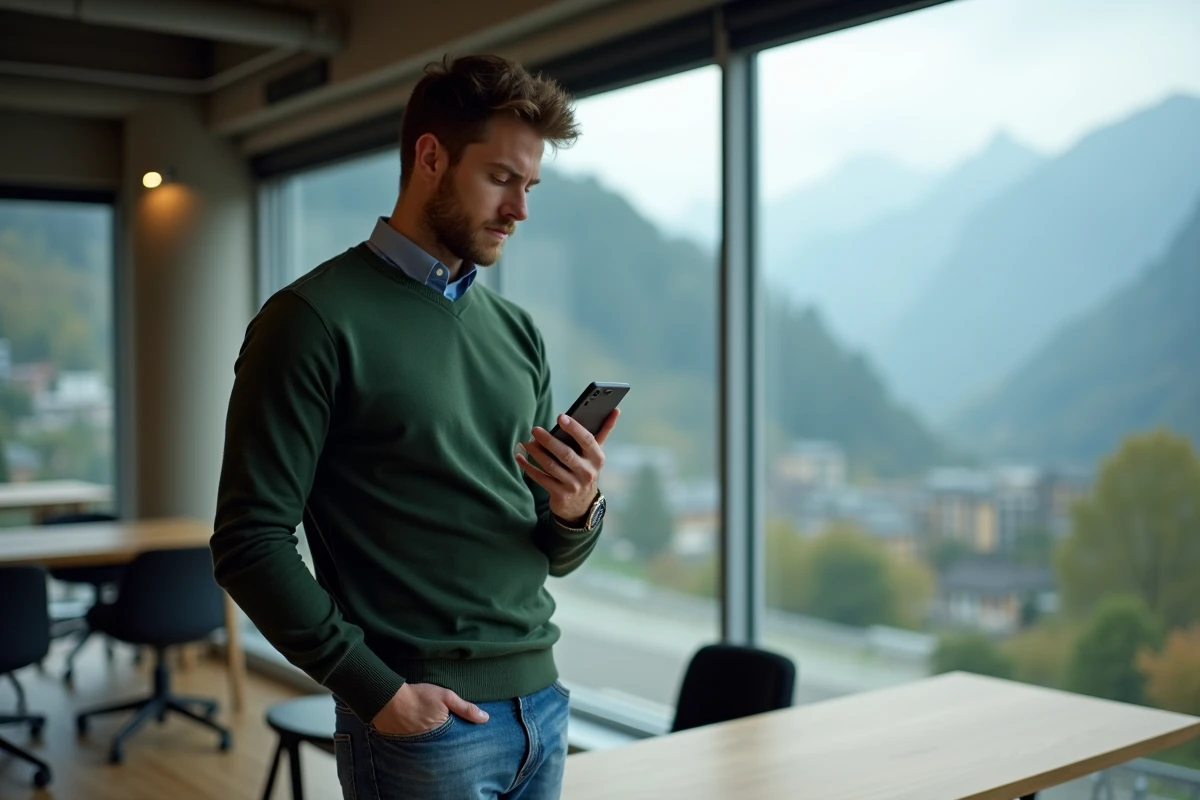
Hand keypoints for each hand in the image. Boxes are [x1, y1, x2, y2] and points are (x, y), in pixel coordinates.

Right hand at [371, 683, 488, 735]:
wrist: (388, 700)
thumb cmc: (418, 696)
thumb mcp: (446, 697)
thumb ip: (465, 708)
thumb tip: (485, 719)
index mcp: (443, 733)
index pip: (460, 740)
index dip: (464, 736)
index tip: (469, 732)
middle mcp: (432, 744)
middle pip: (448, 745)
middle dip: (453, 740)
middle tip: (453, 731)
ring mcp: (420, 745)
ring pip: (436, 746)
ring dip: (439, 741)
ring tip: (441, 731)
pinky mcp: (409, 745)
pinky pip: (422, 746)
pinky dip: (426, 741)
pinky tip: (427, 732)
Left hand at [516, 410, 619, 523]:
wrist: (581, 504)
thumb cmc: (586, 469)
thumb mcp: (595, 453)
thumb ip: (604, 431)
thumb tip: (616, 410)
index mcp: (597, 458)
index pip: (587, 440)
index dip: (575, 428)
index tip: (561, 417)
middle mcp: (587, 472)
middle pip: (566, 454)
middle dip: (549, 441)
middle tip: (535, 429)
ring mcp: (573, 485)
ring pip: (551, 466)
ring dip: (537, 454)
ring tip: (527, 443)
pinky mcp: (560, 494)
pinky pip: (542, 479)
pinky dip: (529, 468)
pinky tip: (520, 457)